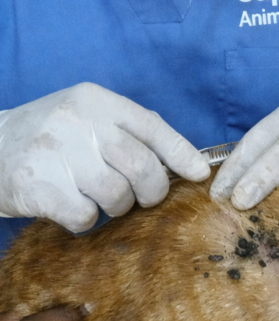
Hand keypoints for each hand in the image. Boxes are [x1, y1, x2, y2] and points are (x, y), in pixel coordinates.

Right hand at [0, 83, 209, 231]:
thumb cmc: (50, 139)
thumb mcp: (86, 118)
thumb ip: (129, 131)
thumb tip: (186, 160)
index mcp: (94, 100)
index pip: (151, 126)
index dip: (181, 153)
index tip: (199, 175)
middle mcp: (76, 121)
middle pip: (141, 166)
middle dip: (151, 191)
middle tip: (141, 197)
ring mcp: (55, 153)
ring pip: (117, 195)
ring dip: (116, 207)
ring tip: (98, 198)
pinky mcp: (37, 187)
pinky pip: (86, 217)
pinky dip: (85, 220)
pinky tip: (71, 206)